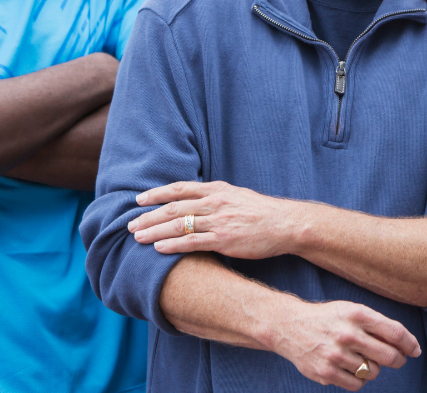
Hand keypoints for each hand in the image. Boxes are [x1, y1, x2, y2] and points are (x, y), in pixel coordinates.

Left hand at [129, 180, 297, 258]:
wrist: (286, 224)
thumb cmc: (262, 212)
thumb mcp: (238, 196)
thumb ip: (216, 197)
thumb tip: (195, 201)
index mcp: (218, 190)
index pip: (180, 188)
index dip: (157, 194)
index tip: (139, 199)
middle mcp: (216, 203)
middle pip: (174, 208)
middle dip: (148, 216)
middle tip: (130, 224)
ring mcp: (219, 221)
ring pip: (178, 225)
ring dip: (154, 231)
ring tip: (136, 237)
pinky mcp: (224, 240)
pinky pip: (191, 242)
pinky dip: (172, 244)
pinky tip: (158, 248)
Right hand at [270, 298, 420, 391]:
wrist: (290, 327)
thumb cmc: (329, 319)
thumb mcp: (352, 311)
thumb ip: (377, 325)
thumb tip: (405, 345)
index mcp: (358, 315)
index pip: (395, 332)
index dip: (410, 343)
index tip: (415, 350)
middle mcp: (348, 334)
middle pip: (389, 356)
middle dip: (398, 360)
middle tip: (397, 359)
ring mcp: (335, 355)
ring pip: (373, 372)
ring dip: (373, 369)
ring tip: (363, 360)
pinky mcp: (325, 372)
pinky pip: (356, 384)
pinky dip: (359, 380)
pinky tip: (353, 370)